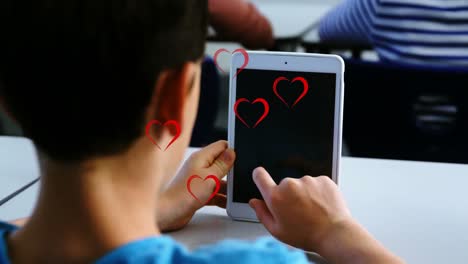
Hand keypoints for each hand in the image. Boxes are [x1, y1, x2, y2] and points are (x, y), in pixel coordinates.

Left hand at [157, 140, 234, 231]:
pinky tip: (227, 203)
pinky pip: (214, 191)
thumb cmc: (184, 194)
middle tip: (239, 178)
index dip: (232, 151)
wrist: (169, 213)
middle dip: (231, 170)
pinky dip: (221, 196)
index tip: (242, 159)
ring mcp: (199, 179)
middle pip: (221, 163)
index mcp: (201, 157)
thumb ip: (222, 164)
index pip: (221, 146)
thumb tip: (231, 152)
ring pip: (219, 179)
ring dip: (227, 186)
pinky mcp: (198, 192)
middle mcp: (199, 166)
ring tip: (235, 193)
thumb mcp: (210, 177)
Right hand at [249, 167, 402, 263]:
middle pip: (284, 185)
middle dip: (289, 195)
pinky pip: (315, 183)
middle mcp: (290, 185)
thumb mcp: (277, 230)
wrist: (334, 234)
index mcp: (276, 197)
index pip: (260, 176)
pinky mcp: (322, 179)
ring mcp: (307, 180)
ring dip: (304, 193)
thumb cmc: (306, 235)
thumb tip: (254, 202)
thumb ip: (262, 213)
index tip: (260, 176)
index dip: (259, 176)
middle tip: (298, 211)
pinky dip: (317, 192)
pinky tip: (321, 205)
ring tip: (312, 211)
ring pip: (301, 184)